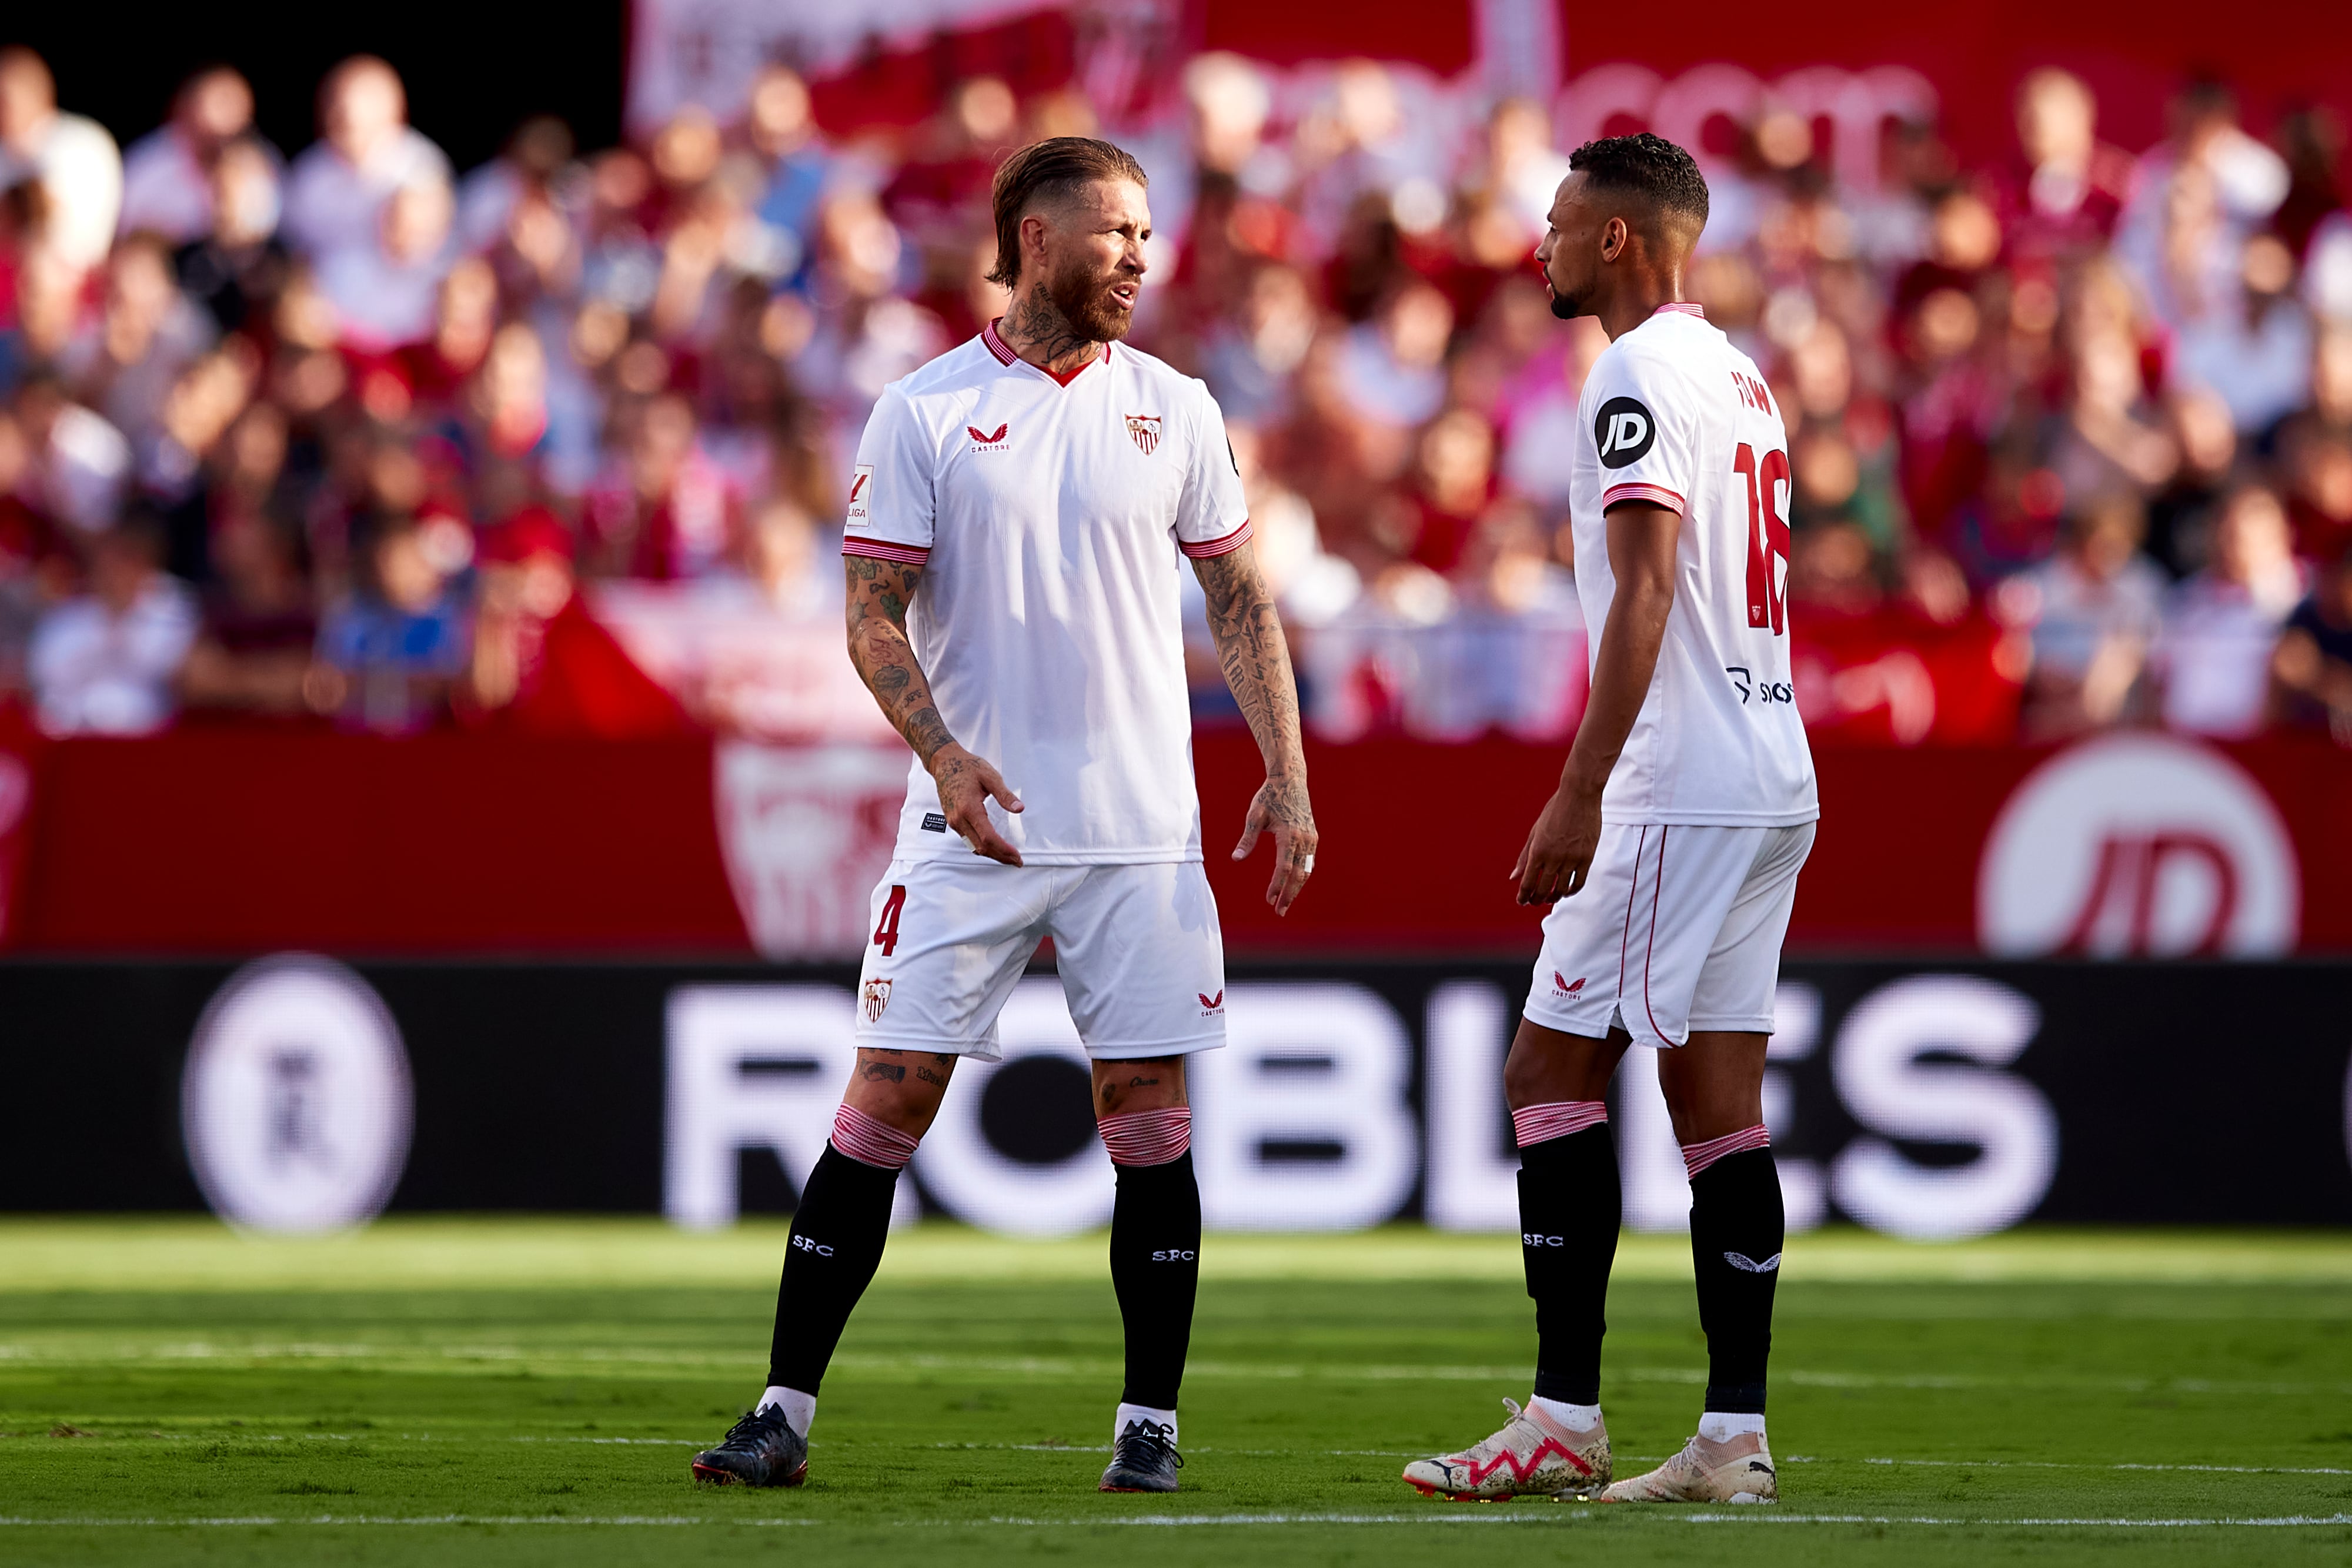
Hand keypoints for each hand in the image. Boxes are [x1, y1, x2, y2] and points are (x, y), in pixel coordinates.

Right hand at [931, 744, 1024, 865]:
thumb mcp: (990, 777)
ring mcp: (954, 821)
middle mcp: (959, 818)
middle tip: (1017, 861)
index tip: (1017, 856)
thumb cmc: (967, 767)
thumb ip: (1005, 795)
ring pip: (974, 846)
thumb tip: (1019, 808)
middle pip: (981, 847)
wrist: (944, 763)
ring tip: (1008, 856)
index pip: (988, 837)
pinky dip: (982, 847)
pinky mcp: (953, 821)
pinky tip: (993, 846)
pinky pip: (968, 840)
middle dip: (1000, 856)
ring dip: (991, 854)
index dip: (1004, 850)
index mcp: (969, 808)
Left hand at [1232, 772, 1315, 914]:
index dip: (1277, 885)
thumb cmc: (1269, 797)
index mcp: (1289, 834)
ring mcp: (1311, 838)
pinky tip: (1293, 885)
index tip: (1269, 899)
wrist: (1290, 779)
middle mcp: (1304, 838)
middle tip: (1280, 912)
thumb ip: (1247, 839)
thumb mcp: (1254, 816)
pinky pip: (1309, 861)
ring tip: (1285, 903)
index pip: (1284, 867)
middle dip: (1289, 895)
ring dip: (1296, 888)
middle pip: (1298, 874)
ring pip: (1306, 870)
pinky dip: (1302, 875)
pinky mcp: (1313, 837)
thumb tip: (1236, 859)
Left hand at [1511, 784, 1600, 905]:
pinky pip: (1579, 882)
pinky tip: (1566, 891)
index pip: (1527, 882)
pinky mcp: (1587, 858)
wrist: (1579, 796)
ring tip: (1550, 898)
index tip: (1521, 901)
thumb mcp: (1535, 832)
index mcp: (1537, 850)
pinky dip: (1571, 891)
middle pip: (1543, 889)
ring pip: (1561, 889)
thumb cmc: (1554, 811)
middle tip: (1534, 902)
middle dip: (1536, 899)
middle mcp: (1553, 857)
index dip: (1523, 895)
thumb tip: (1514, 877)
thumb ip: (1525, 856)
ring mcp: (1571, 859)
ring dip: (1554, 897)